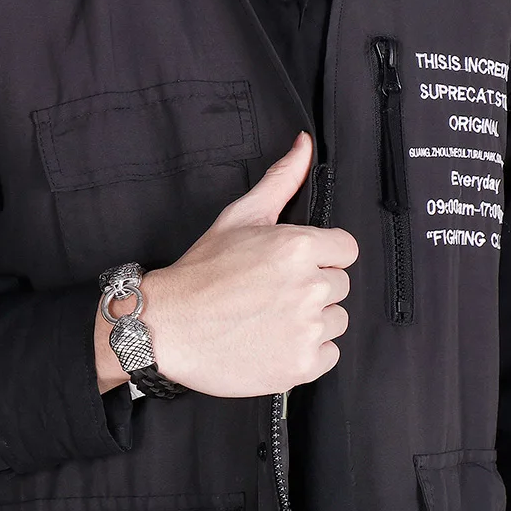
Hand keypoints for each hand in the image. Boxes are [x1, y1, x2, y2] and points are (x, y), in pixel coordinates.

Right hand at [138, 132, 358, 397]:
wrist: (165, 327)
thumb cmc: (199, 273)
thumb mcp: (238, 218)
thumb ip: (280, 181)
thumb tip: (305, 144)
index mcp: (299, 247)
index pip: (345, 250)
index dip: (319, 258)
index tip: (290, 269)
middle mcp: (309, 287)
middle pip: (340, 287)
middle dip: (312, 290)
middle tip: (271, 296)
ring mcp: (306, 329)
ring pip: (335, 322)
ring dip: (311, 323)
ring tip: (269, 321)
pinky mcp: (301, 365)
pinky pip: (327, 356)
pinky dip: (305, 354)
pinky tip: (273, 344)